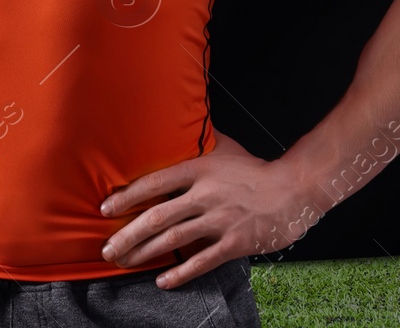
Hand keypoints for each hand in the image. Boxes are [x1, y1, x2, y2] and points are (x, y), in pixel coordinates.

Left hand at [98, 129, 323, 288]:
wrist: (294, 190)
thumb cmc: (254, 169)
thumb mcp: (223, 148)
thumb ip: (198, 140)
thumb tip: (177, 119)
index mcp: (199, 169)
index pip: (154, 183)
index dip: (126, 196)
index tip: (105, 208)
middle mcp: (205, 195)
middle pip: (157, 216)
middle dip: (127, 235)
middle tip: (107, 248)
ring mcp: (220, 220)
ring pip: (173, 240)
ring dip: (144, 253)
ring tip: (123, 262)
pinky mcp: (235, 243)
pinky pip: (201, 262)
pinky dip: (179, 273)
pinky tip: (161, 280)